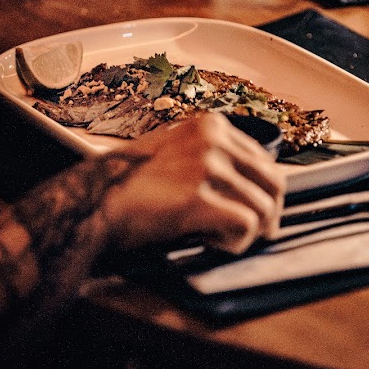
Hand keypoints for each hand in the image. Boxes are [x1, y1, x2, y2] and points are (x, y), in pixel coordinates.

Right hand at [101, 113, 285, 255]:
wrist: (95, 202)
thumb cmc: (131, 184)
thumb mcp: (175, 152)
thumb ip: (212, 159)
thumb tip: (251, 185)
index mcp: (210, 125)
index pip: (264, 160)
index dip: (265, 192)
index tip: (260, 213)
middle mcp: (213, 139)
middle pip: (273, 182)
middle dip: (269, 214)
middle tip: (259, 235)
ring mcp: (207, 166)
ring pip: (262, 207)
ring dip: (247, 232)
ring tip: (217, 238)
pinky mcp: (198, 198)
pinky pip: (245, 226)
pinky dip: (233, 243)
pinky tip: (208, 242)